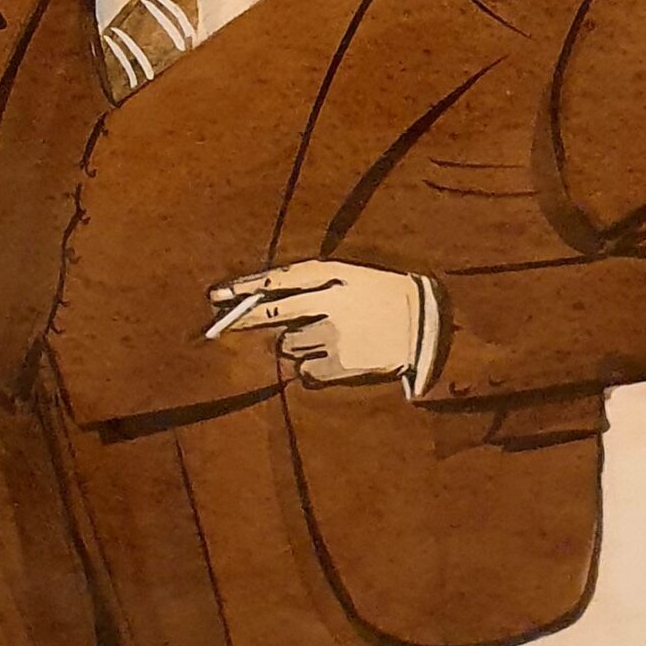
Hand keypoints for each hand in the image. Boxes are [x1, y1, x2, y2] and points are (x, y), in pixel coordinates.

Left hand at [205, 259, 419, 385]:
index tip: (215, 294)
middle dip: (242, 319)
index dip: (244, 287)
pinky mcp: (341, 365)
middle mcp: (331, 304)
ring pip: (288, 346)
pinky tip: (331, 359)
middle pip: (273, 313)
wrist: (430, 327)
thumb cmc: (386, 297)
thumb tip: (265, 297)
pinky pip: (305, 371)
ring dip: (294, 344)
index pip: (277, 279)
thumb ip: (314, 284)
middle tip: (221, 324)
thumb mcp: (354, 276)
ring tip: (323, 339)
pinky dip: (311, 368)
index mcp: (335, 274)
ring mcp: (335, 336)